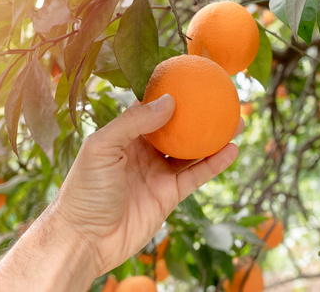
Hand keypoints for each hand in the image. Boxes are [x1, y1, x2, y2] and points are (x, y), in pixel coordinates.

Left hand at [56, 94, 243, 274]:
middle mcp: (143, 153)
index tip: (188, 80)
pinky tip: (231, 150)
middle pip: (175, 129)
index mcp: (124, 136)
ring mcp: (157, 174)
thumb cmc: (85, 190)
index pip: (149, 109)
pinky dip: (214, 164)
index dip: (167, 95)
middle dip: (196, 115)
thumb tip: (169, 101)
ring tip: (235, 121)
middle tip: (219, 99)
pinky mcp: (169, 195)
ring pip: (190, 151)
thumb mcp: (102, 147)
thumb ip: (132, 122)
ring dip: (212, 138)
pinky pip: (196, 176)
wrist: (85, 238)